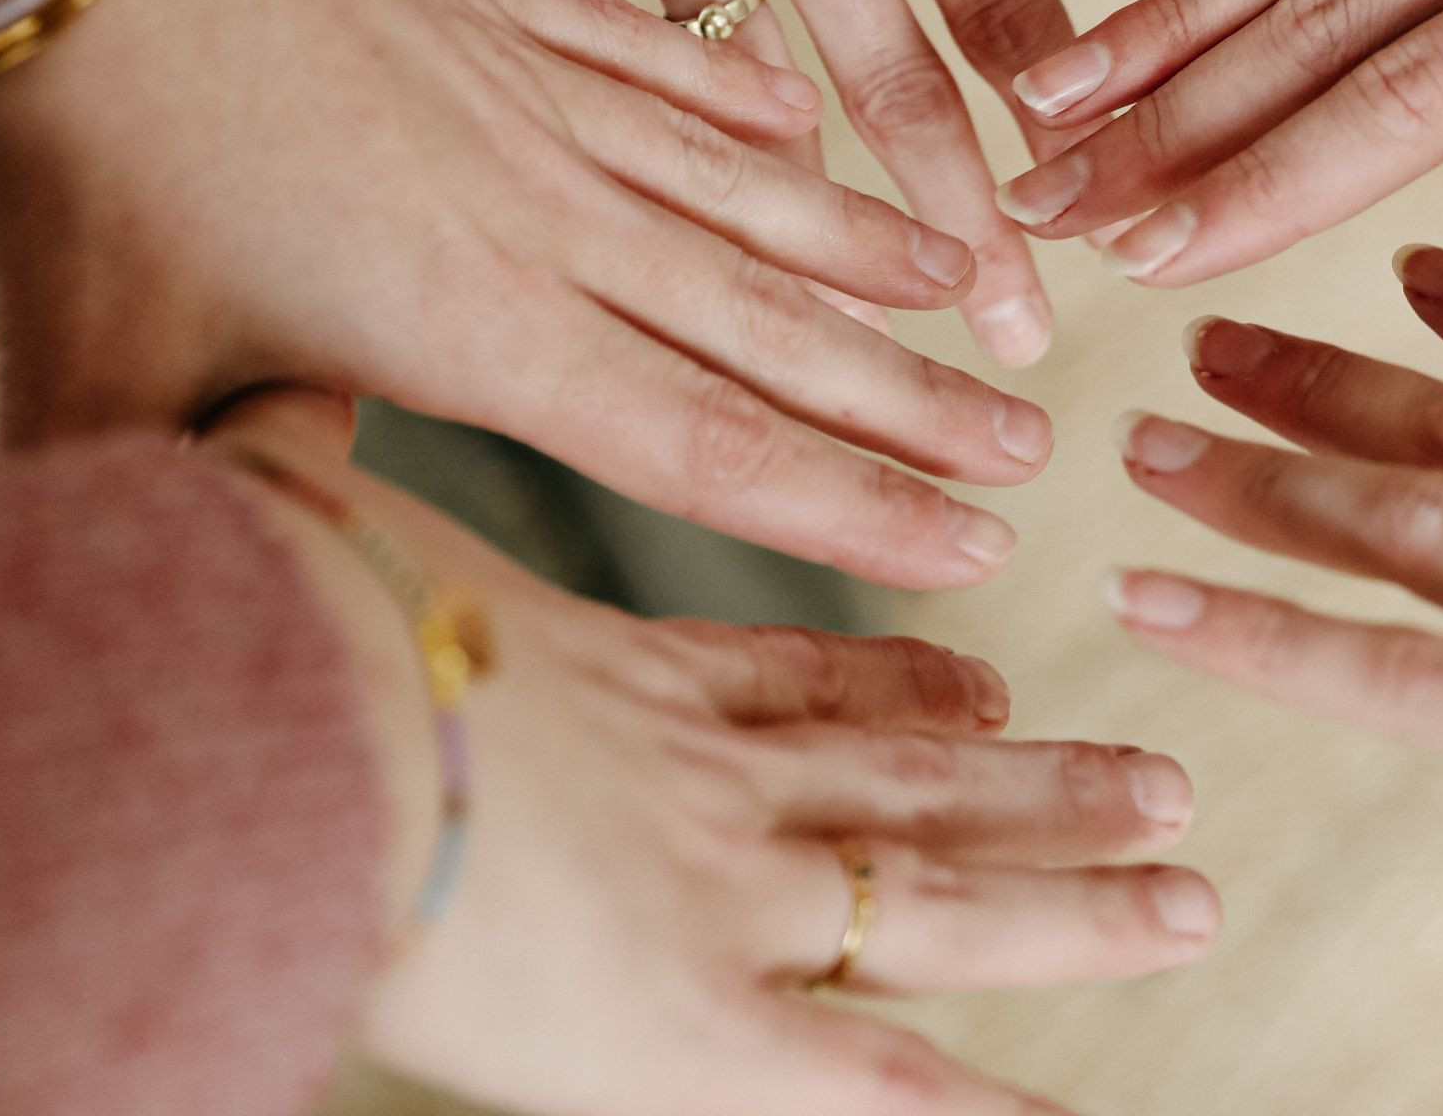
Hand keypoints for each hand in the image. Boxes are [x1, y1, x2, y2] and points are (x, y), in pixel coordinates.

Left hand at [0, 0, 1057, 589]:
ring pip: (734, 184)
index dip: (849, 507)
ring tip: (960, 281)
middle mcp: (539, 212)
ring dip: (855, 242)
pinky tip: (792, 107)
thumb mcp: (100, 369)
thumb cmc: (79, 143)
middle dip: (906, 396)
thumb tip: (182, 625)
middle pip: (763, 324)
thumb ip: (174, 507)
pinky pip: (646, 55)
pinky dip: (731, 90)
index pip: (705, 448)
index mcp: (472, 322)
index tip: (972, 546)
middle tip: (1031, 439)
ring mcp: (523, 90)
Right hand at [211, 387, 1218, 1115]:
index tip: (975, 683)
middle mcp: (698, 782)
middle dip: (1031, 788)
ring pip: (939, 901)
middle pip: (902, 788)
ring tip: (1185, 881)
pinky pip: (871, 1090)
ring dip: (1070, 899)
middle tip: (1150, 778)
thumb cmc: (258, 612)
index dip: (887, 692)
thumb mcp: (280, 501)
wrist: (285, 714)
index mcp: (607, 674)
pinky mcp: (706, 1026)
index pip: (785, 686)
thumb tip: (259, 396)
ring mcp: (721, 896)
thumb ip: (298, 457)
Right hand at [395, 0, 1146, 370]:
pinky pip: (592, 29)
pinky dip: (632, 106)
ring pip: (742, 91)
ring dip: (802, 213)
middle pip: (891, 88)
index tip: (1099, 206)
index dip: (1057, 110)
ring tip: (846, 323)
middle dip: (964, 232)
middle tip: (1019, 358)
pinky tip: (656, 195)